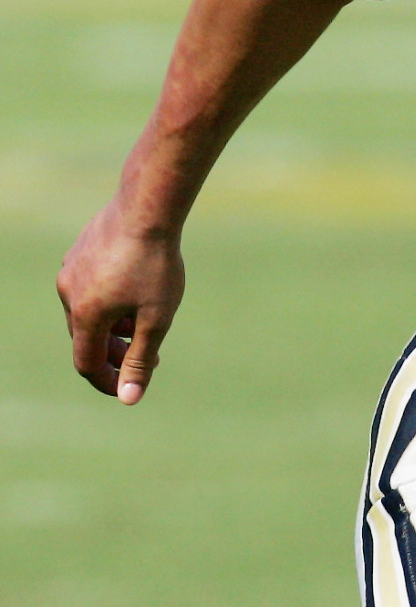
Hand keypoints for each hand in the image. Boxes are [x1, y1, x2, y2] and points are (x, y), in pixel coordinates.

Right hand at [57, 204, 185, 403]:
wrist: (148, 207)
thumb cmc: (156, 264)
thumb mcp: (156, 319)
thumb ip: (141, 359)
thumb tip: (128, 398)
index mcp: (85, 315)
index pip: (87, 364)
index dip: (107, 381)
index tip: (131, 385)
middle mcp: (69, 293)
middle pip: (86, 338)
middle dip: (115, 352)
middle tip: (151, 352)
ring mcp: (70, 269)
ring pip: (88, 312)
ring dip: (113, 326)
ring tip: (145, 320)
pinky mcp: (78, 252)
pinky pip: (89, 287)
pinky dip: (109, 300)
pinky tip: (135, 290)